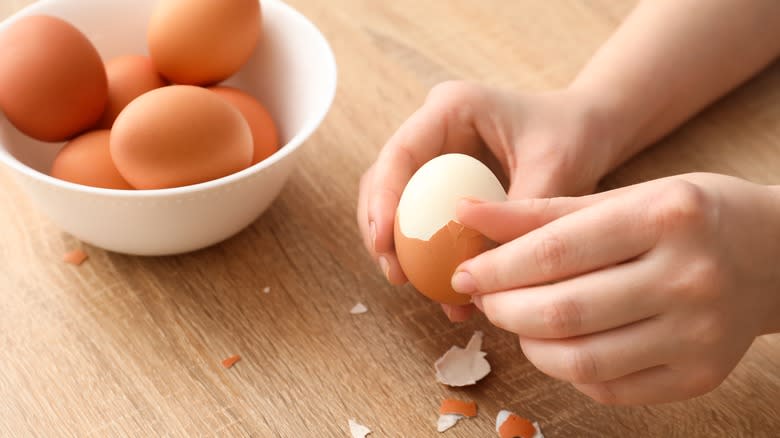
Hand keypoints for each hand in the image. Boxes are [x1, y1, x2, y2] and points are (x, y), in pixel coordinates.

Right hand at [357, 81, 616, 320]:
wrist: (590, 132)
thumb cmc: (575, 136)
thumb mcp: (554, 169)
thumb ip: (516, 211)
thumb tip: (479, 264)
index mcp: (452, 108)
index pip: (401, 153)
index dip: (383, 198)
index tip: (385, 243)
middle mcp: (434, 129)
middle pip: (384, 178)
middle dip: (381, 228)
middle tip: (395, 274)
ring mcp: (435, 156)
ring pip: (395, 201)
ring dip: (396, 244)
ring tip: (408, 283)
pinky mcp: (443, 182)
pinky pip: (420, 218)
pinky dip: (424, 252)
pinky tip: (440, 286)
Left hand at [451, 173, 779, 403]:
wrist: (775, 256)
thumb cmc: (688, 217)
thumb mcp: (623, 197)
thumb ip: (541, 211)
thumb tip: (465, 214)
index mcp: (667, 217)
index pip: (555, 252)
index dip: (496, 268)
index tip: (464, 273)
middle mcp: (689, 277)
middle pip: (564, 310)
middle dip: (504, 309)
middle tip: (484, 298)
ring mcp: (699, 334)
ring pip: (581, 359)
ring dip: (529, 344)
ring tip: (516, 320)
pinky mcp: (701, 376)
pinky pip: (609, 387)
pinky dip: (567, 369)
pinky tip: (558, 343)